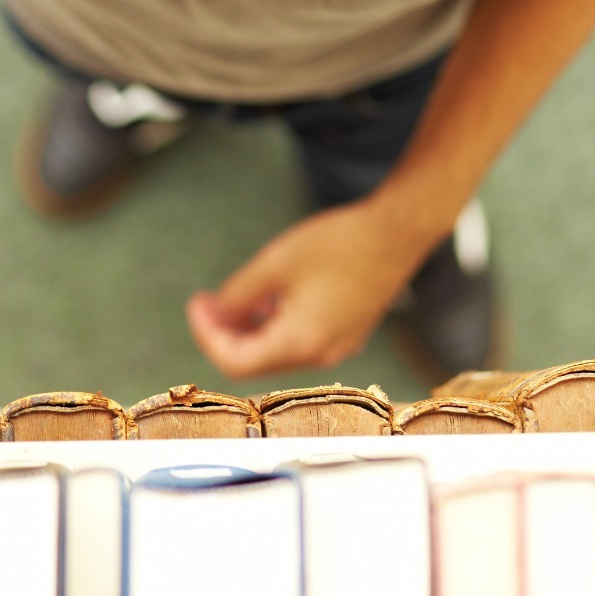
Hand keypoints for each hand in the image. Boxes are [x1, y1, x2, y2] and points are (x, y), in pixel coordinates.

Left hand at [186, 201, 435, 378]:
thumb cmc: (338, 244)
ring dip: (250, 331)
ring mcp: (338, 347)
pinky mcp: (349, 333)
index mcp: (298, 343)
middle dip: (225, 334)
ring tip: (233, 299)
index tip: (197, 303)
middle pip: (256, 362)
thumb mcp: (275, 263)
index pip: (235, 362)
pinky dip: (276, 327)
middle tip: (207, 301)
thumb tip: (221, 312)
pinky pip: (302, 342)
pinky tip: (269, 300)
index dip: (207, 335)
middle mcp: (320, 356)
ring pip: (279, 353)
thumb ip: (240, 294)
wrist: (397, 233)